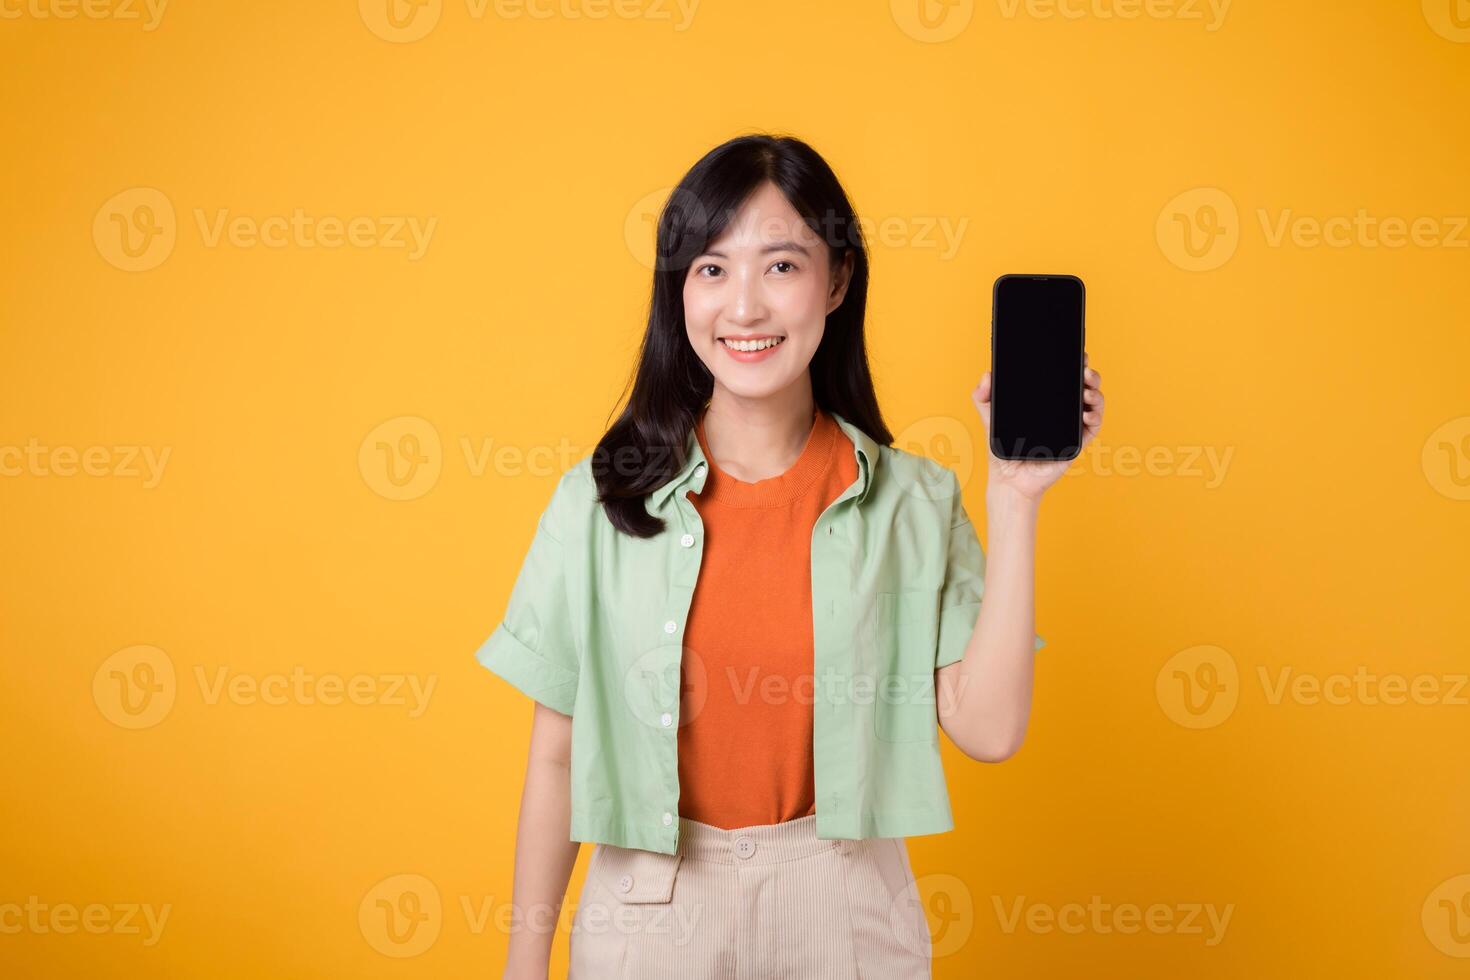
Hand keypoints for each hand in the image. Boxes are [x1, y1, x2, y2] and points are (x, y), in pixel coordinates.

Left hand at [970, 353, 1103, 500]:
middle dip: (1090, 374)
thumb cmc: (1003, 449)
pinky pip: (1093, 428)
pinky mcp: (1076, 443)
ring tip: (1087, 391)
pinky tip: (1088, 413)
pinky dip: (1095, 417)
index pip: (1064, 377)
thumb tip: (987, 375)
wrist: (1009, 479)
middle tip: (1084, 370)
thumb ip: (983, 395)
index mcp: (1047, 401)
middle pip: (1084, 386)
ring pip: (1094, 403)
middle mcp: (1063, 410)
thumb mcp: (989, 417)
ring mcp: (1072, 426)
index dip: (1074, 364)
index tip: (1077, 354)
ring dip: (1096, 393)